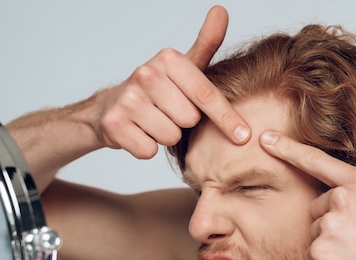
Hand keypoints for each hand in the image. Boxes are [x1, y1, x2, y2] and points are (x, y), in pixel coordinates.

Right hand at [97, 5, 249, 158]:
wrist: (111, 105)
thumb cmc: (159, 89)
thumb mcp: (184, 66)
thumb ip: (206, 42)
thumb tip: (221, 10)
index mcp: (167, 59)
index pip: (206, 94)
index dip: (228, 118)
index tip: (244, 135)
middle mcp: (145, 74)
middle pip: (189, 120)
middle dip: (183, 123)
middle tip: (169, 113)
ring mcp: (128, 98)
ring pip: (170, 136)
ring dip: (166, 136)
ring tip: (154, 122)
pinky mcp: (114, 124)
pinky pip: (148, 150)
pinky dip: (146, 148)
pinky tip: (140, 133)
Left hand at [259, 132, 355, 259]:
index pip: (317, 161)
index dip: (288, 148)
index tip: (266, 139)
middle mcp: (341, 201)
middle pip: (316, 207)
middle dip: (331, 222)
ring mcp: (329, 227)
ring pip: (314, 232)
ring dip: (329, 244)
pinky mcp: (318, 253)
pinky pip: (312, 255)